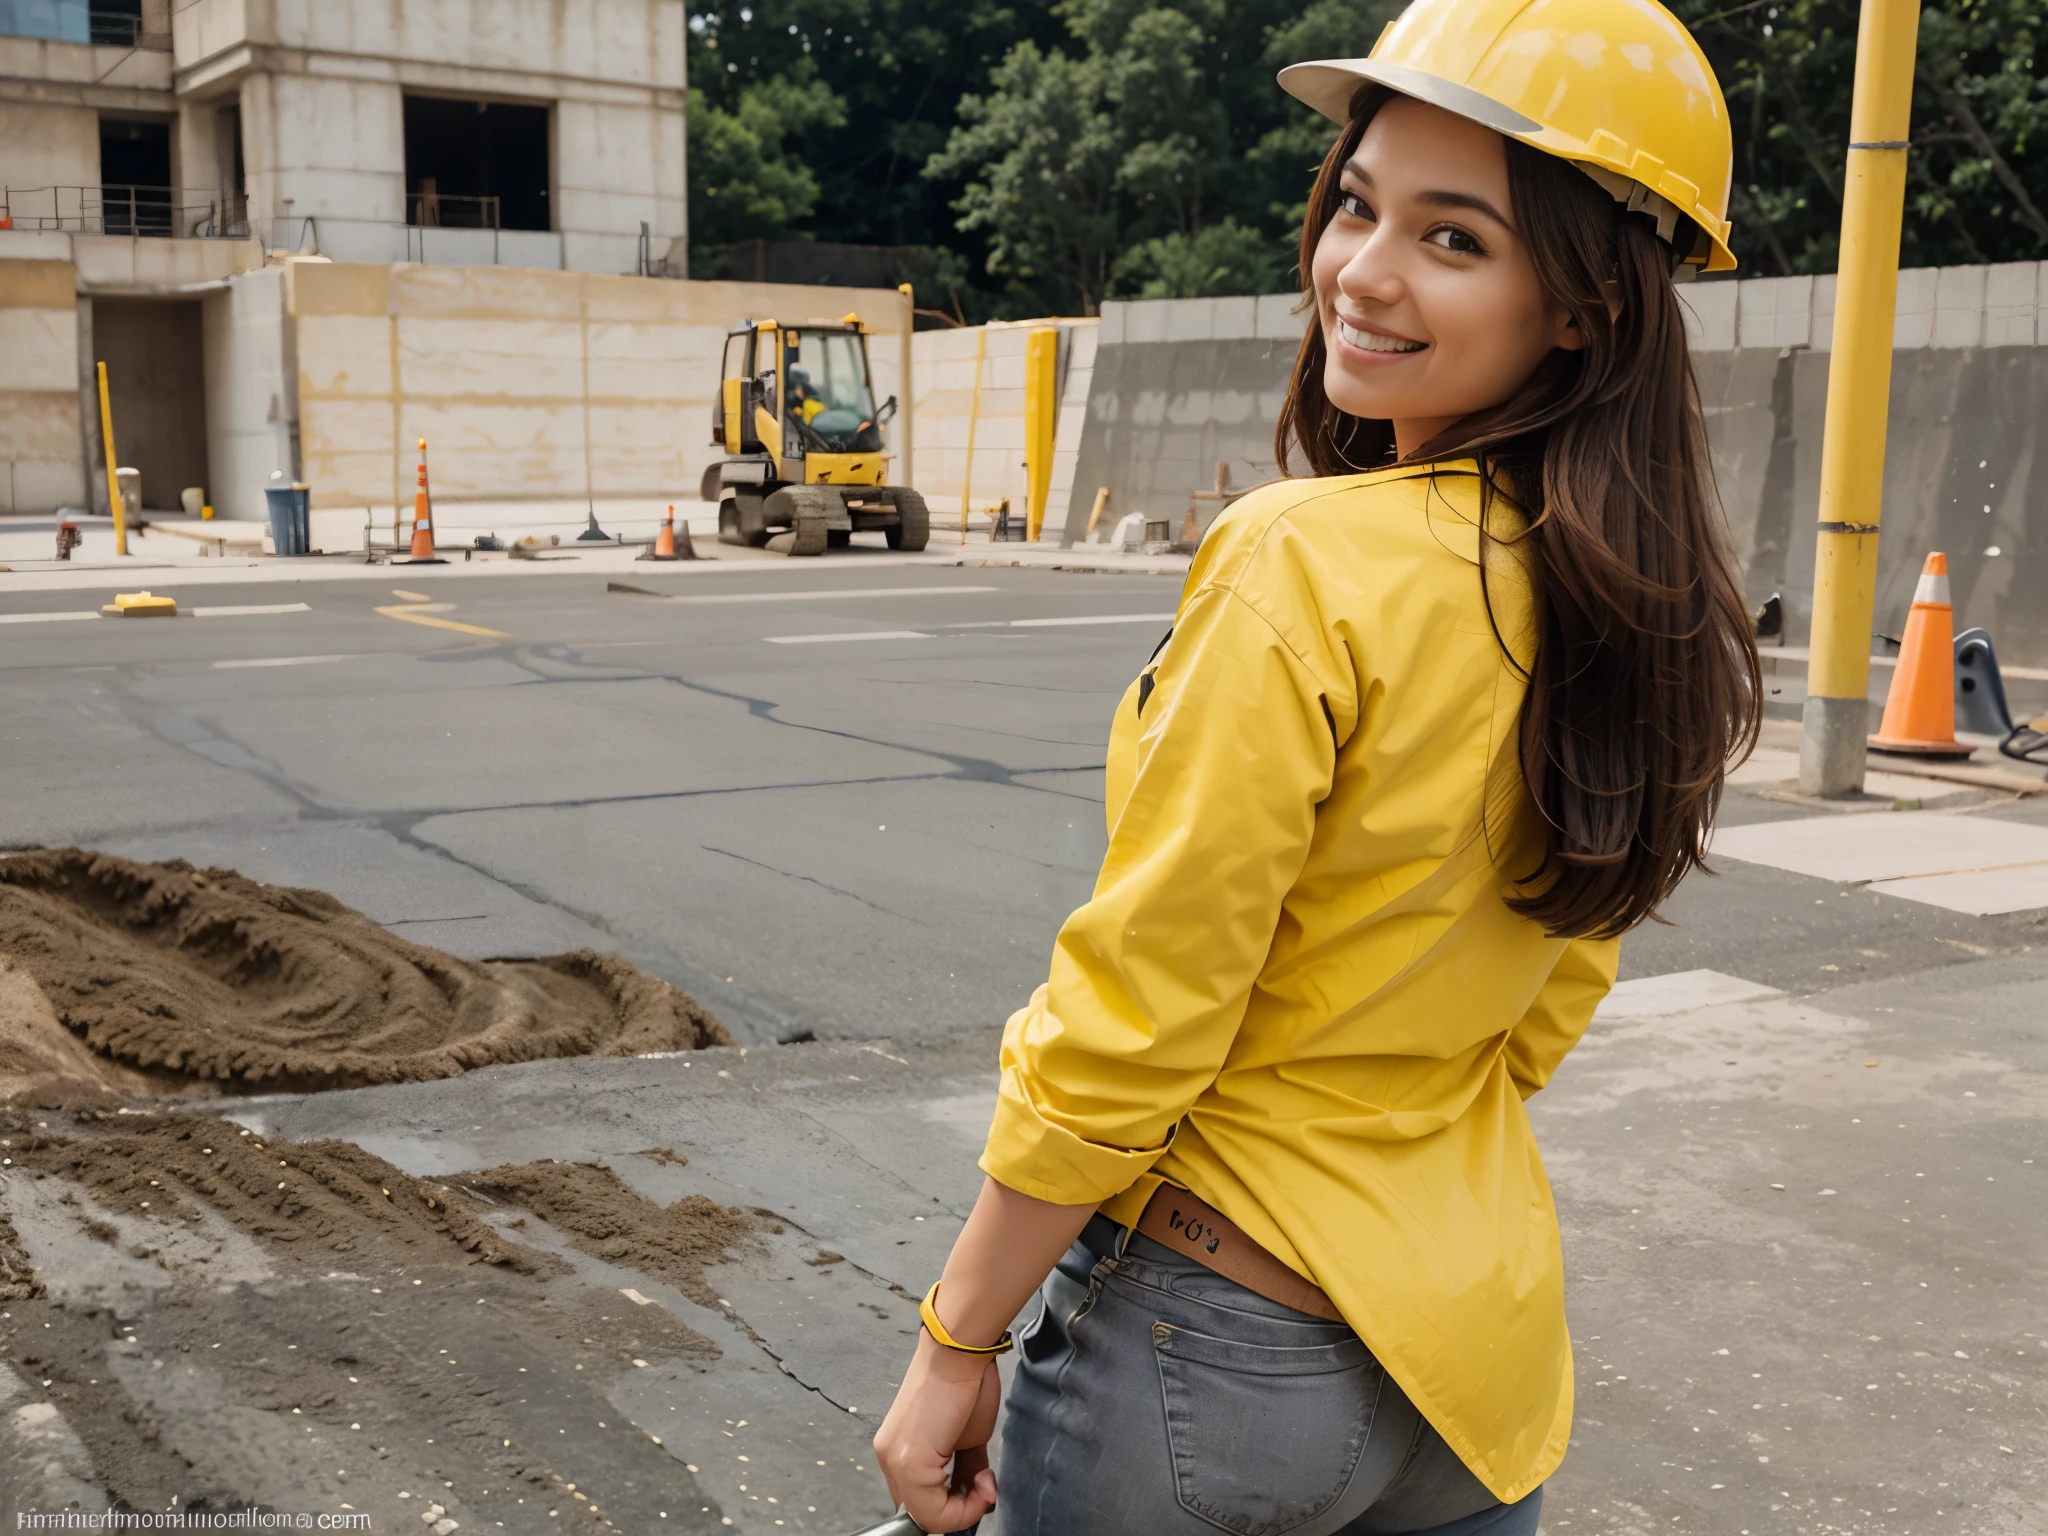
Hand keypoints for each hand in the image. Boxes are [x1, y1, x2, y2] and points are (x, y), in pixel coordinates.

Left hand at [873, 1334, 1000, 1530]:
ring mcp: (895, 1462)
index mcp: (897, 1450)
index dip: (955, 1505)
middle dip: (960, 1509)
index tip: (982, 1487)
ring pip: (927, 1516)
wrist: (961, 1351)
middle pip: (922, 1512)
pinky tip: (983, 1483)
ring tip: (985, 1484)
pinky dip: (965, 1507)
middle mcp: (889, 1458)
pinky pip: (934, 1511)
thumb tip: (982, 1495)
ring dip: (964, 1509)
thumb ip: (966, 1470)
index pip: (920, 1500)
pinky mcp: (908, 1463)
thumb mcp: (967, 1438)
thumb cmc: (966, 1383)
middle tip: (985, 1489)